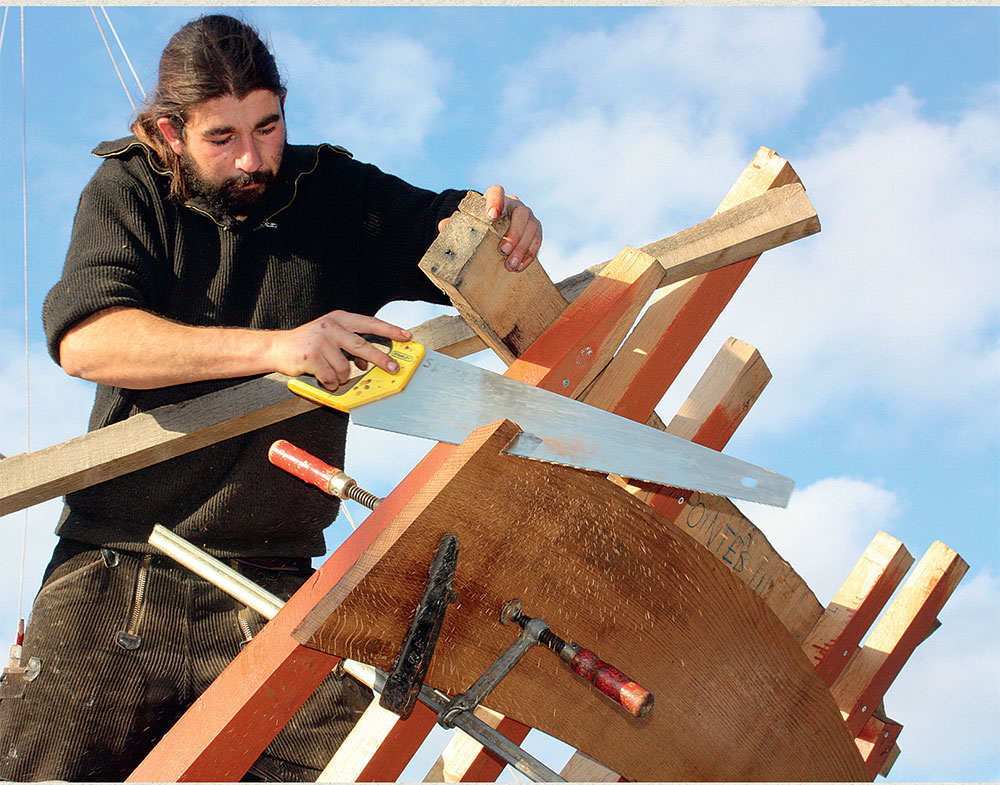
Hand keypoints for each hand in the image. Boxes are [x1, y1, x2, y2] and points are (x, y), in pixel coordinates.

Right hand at [270, 310, 411, 388]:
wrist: (277, 348)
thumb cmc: (307, 343)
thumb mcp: (330, 336)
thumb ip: (349, 344)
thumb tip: (366, 363)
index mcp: (339, 318)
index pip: (370, 323)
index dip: (390, 330)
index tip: (406, 336)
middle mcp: (331, 326)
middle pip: (363, 345)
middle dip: (380, 359)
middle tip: (393, 368)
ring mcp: (320, 341)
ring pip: (345, 367)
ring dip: (342, 376)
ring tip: (332, 374)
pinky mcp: (311, 357)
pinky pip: (331, 377)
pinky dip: (330, 382)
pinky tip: (324, 379)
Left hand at [438, 184, 541, 272]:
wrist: (495, 231)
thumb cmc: (479, 227)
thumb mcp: (467, 225)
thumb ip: (455, 224)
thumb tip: (443, 226)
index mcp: (496, 198)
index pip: (496, 192)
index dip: (495, 201)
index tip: (491, 217)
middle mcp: (514, 204)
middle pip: (520, 213)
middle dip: (514, 232)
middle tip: (502, 250)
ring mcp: (528, 216)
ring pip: (531, 227)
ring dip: (522, 247)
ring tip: (510, 265)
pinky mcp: (536, 230)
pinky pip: (537, 240)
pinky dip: (529, 254)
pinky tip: (519, 267)